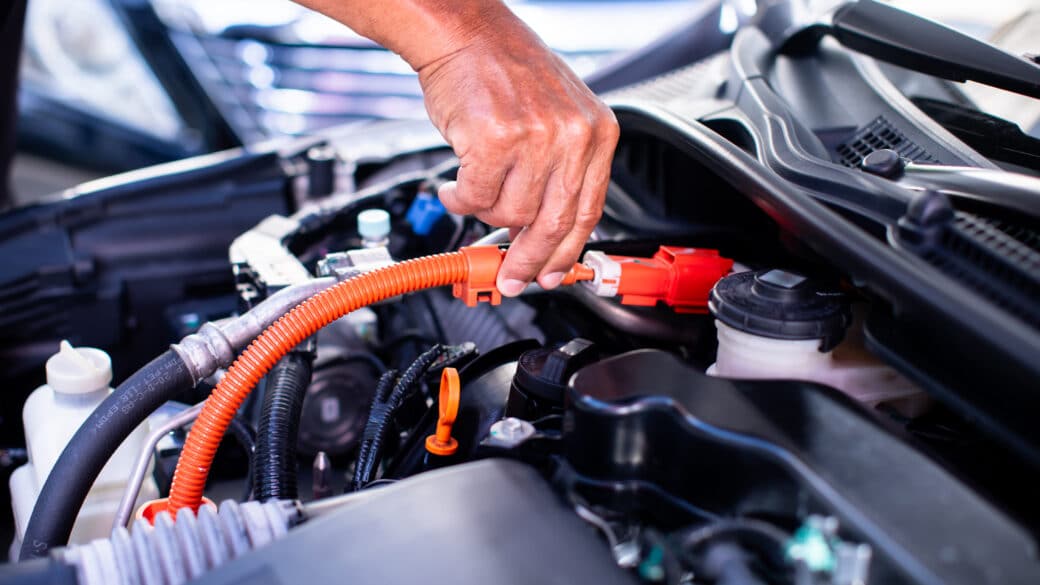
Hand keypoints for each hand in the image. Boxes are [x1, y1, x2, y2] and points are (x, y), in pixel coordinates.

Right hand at [417, 11, 618, 295]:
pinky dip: (460, 199)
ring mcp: (536, 137)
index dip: (567, 252)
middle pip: (554, 223)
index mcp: (597, 132)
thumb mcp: (558, 116)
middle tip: (510, 276)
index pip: (589, 212)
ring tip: (472, 193)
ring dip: (484, 212)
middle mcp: (574, 135)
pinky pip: (476, 196)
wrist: (465, 31)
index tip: (553, 275)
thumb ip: (560, 171)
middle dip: (528, 259)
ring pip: (510, 213)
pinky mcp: (495, 139)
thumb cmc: (506, 70)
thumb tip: (543, 233)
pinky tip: (455, 186)